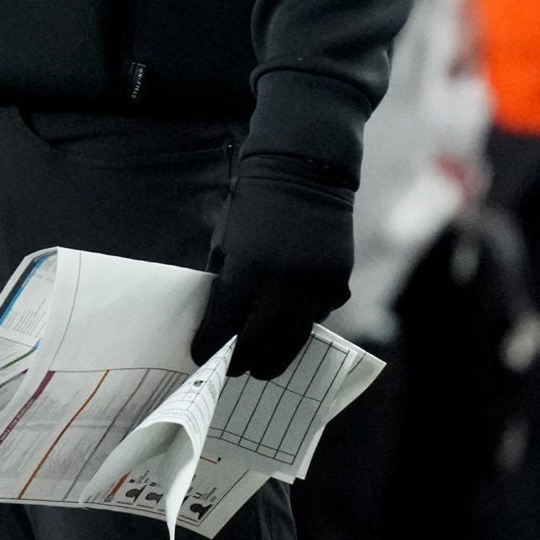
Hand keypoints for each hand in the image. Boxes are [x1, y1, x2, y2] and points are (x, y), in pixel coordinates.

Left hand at [190, 151, 356, 379]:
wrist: (303, 169)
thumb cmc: (254, 202)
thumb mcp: (227, 241)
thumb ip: (227, 282)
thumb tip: (222, 322)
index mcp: (249, 271)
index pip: (224, 325)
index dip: (210, 346)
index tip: (201, 356)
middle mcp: (284, 285)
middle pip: (260, 343)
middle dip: (242, 360)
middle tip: (233, 370)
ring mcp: (315, 286)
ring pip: (293, 338)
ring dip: (275, 355)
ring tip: (261, 367)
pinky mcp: (338, 282)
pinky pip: (317, 315)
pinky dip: (302, 322)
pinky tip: (288, 326)